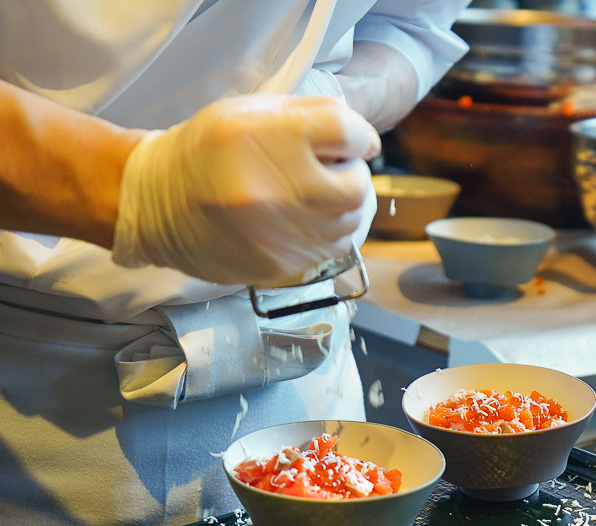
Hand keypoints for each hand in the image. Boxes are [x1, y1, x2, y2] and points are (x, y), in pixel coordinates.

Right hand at [112, 93, 380, 286]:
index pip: (349, 133)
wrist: (154, 204)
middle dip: (350, 176)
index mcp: (266, 137)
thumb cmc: (207, 151)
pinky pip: (331, 249)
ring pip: (349, 222)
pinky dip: (327, 233)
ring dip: (342, 207)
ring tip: (310, 196)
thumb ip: (312, 115)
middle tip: (328, 171)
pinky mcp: (281, 266)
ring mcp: (279, 234)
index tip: (347, 141)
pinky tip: (300, 220)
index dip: (356, 136)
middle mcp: (275, 189)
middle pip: (357, 185)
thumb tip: (362, 137)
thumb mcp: (251, 110)